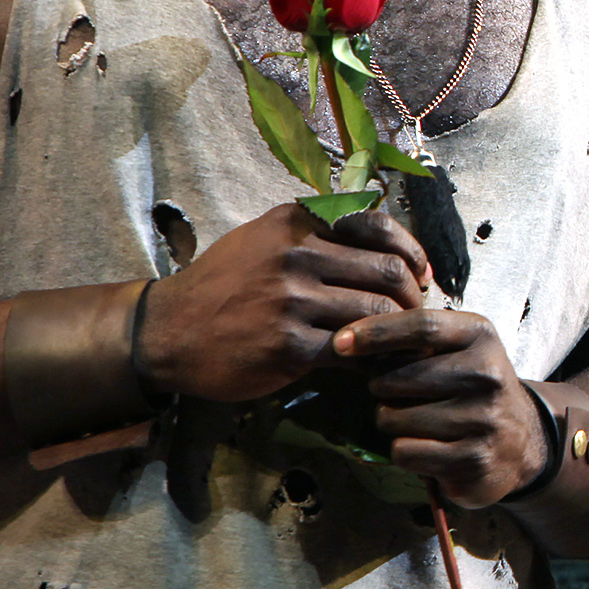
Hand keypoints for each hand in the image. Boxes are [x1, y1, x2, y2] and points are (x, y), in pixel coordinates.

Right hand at [136, 205, 429, 401]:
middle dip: (412, 297)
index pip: (377, 226)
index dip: (412, 251)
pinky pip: (354, 351)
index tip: (421, 274)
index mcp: (298, 223)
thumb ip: (318, 235)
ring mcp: (293, 301)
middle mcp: (298, 255)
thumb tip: (385, 247)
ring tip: (400, 343)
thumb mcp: (265, 238)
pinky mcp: (289, 345)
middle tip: (414, 315)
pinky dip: (374, 359)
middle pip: (388, 272)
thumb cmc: (224, 284)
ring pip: (378, 313)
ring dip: (399, 332)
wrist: (168, 331)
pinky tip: (374, 365)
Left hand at [332, 309, 547, 507]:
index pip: (421, 326)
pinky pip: (405, 452)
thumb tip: (348, 339)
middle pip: (396, 378)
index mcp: (481, 337)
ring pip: (395, 418)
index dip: (375, 332)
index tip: (340, 342)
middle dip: (382, 389)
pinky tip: (429, 449)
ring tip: (419, 423)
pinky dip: (405, 452)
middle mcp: (487, 374)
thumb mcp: (459, 349)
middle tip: (401, 396)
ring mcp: (483, 418)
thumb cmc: (472, 389)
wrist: (522, 441)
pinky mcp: (473, 458)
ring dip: (393, 423)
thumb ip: (416, 339)